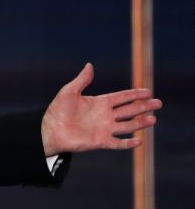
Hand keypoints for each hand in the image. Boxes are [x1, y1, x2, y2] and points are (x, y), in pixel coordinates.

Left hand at [41, 63, 160, 155]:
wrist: (50, 130)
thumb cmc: (57, 110)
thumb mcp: (69, 91)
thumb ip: (82, 80)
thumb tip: (89, 65)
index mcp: (99, 103)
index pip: (121, 97)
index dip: (134, 94)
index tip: (148, 91)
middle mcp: (105, 116)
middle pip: (129, 110)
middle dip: (143, 107)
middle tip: (158, 103)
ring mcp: (104, 129)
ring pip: (127, 126)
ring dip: (140, 123)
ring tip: (153, 119)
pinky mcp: (100, 142)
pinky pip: (117, 143)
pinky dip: (127, 143)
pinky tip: (138, 141)